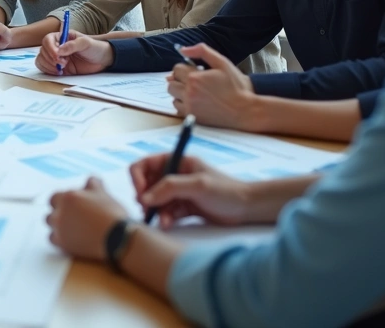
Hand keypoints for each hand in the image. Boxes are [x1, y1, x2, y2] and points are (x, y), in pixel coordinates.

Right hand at [35, 31, 113, 75]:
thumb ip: (72, 45)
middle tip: (65, 63)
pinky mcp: (57, 67)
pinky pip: (44, 68)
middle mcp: (56, 46)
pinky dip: (48, 71)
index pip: (48, 39)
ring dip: (49, 65)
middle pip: (43, 51)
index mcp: (62, 37)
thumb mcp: (86, 43)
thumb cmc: (95, 48)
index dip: (50, 48)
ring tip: (63, 68)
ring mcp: (56, 57)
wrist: (102, 60)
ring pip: (41, 59)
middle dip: (51, 59)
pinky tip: (60, 72)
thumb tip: (59, 51)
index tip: (57, 56)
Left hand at [46, 177, 129, 260]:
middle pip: (51, 212)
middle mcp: (60, 212)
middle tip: (72, 217)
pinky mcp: (63, 243)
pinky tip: (70, 238)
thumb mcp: (103, 193)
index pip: (54, 197)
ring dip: (57, 225)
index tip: (70, 206)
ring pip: (50, 225)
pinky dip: (59, 238)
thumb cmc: (110, 213)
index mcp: (68, 197)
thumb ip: (93, 184)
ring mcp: (59, 228)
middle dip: (59, 214)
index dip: (61, 201)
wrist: (117, 237)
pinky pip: (53, 239)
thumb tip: (92, 179)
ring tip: (71, 228)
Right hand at [129, 153, 250, 229]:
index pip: (145, 164)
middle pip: (147, 184)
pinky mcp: (183, 208)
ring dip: (155, 211)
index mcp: (177, 161)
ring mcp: (179, 192)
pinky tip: (168, 224)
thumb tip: (144, 197)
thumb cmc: (226, 191)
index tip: (140, 193)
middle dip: (145, 197)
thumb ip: (170, 188)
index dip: (137, 177)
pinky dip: (164, 218)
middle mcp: (175, 175)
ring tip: (162, 221)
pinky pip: (166, 212)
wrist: (247, 209)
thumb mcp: (198, 185)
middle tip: (147, 209)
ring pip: (155, 201)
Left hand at [167, 44, 260, 131]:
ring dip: (180, 92)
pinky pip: (177, 108)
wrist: (244, 109)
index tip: (195, 72)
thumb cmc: (235, 86)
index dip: (185, 69)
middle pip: (171, 83)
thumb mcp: (222, 63)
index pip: (176, 69)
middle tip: (194, 82)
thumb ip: (202, 52)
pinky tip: (195, 101)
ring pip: (173, 96)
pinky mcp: (191, 116)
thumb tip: (183, 50)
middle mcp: (189, 92)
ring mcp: (189, 105)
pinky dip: (183, 104)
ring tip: (195, 92)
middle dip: (181, 80)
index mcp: (194, 78)